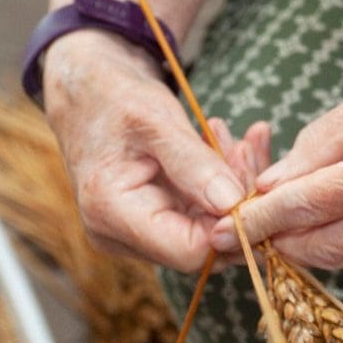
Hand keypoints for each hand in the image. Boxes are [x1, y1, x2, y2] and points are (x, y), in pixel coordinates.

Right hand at [43, 30, 267, 271]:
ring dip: (233, 188)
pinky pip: (200, 216)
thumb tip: (232, 204)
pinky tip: (227, 149)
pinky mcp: (152, 222)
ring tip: (239, 143)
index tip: (255, 180)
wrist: (87, 91)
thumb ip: (193, 164)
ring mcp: (135, 233)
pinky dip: (221, 186)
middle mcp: (120, 236)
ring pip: (209, 230)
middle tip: (248, 149)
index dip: (233, 224)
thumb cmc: (114, 98)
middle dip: (239, 201)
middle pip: (205, 244)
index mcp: (111, 213)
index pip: (191, 251)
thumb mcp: (156, 120)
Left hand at [210, 13, 342, 268]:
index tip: (224, 229)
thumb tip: (272, 186)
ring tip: (283, 219)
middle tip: (248, 227)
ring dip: (314, 244)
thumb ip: (318, 147)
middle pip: (329, 248)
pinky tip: (332, 211)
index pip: (309, 208)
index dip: (259, 221)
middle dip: (281, 242)